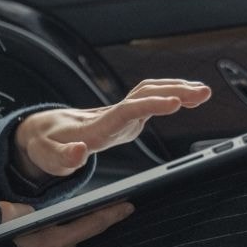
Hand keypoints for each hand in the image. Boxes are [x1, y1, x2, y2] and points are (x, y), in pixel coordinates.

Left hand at [15, 79, 210, 178]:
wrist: (42, 131)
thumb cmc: (45, 145)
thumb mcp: (47, 157)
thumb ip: (62, 158)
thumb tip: (79, 152)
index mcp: (96, 126)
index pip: (127, 110)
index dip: (150, 105)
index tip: (174, 103)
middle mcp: (111, 115)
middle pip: (144, 95)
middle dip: (173, 91)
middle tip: (202, 93)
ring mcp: (119, 114)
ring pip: (149, 93)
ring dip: (176, 89)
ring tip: (204, 93)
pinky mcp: (124, 116)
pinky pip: (150, 99)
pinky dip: (170, 94)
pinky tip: (189, 98)